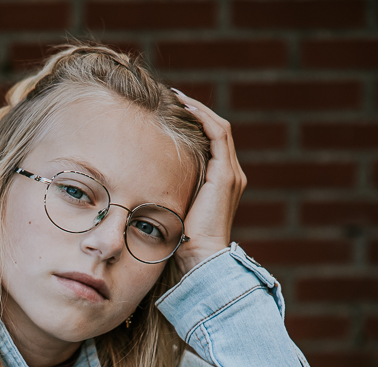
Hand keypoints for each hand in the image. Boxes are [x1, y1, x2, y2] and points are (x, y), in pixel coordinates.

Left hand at [170, 90, 246, 273]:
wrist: (200, 259)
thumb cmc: (184, 243)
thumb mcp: (177, 210)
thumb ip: (172, 194)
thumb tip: (146, 185)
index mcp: (222, 183)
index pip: (213, 143)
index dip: (196, 125)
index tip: (175, 113)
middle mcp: (231, 175)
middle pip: (218, 131)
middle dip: (197, 112)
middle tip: (175, 97)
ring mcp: (230, 175)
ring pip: (219, 128)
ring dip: (199, 110)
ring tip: (178, 97)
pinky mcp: (225, 176)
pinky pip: (218, 136)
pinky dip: (203, 119)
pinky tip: (186, 109)